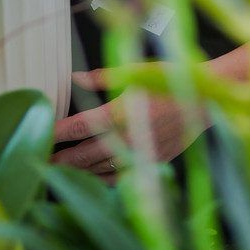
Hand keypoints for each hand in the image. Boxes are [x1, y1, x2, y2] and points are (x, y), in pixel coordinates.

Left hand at [52, 67, 207, 181]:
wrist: (206, 99)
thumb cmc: (171, 79)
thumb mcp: (135, 70)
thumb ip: (102, 77)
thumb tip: (75, 77)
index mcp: (119, 113)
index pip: (79, 126)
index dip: (59, 131)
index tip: (43, 134)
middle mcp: (127, 138)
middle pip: (86, 154)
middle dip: (63, 157)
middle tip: (44, 158)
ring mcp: (140, 153)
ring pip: (102, 169)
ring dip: (81, 170)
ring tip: (63, 169)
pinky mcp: (153, 161)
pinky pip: (123, 176)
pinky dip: (106, 179)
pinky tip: (96, 178)